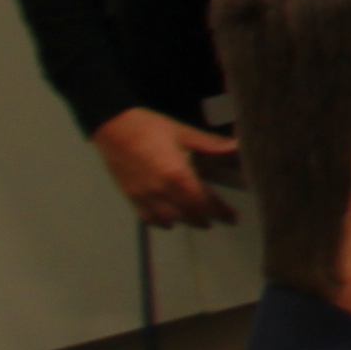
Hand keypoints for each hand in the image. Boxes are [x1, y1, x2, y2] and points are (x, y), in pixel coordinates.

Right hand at [93, 107, 240, 228]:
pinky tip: (169, 222)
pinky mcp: (130, 196)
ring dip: (187, 221)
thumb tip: (237, 145)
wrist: (113, 127)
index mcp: (177, 175)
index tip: (233, 218)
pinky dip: (161, 222)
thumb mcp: (184, 133)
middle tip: (221, 220)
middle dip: (206, 218)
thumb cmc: (151, 127)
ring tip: (201, 222)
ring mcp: (143, 196)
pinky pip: (147, 217)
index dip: (219, 211)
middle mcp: (161, 191)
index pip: (203, 201)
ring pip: (169, 218)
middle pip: (188, 213)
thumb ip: (211, 144)